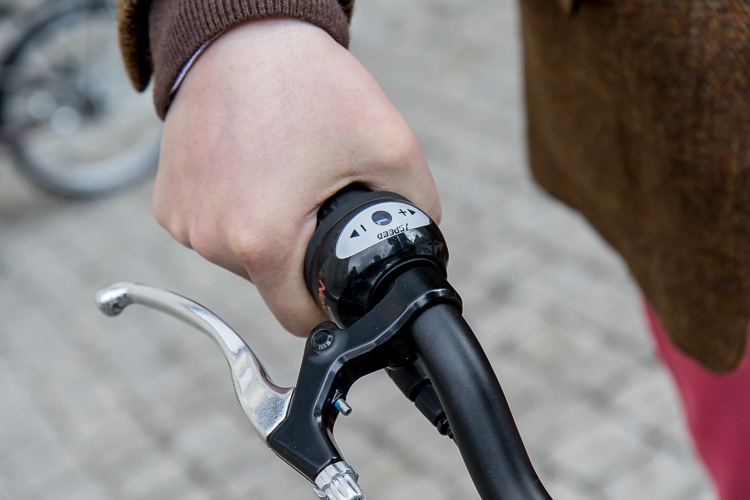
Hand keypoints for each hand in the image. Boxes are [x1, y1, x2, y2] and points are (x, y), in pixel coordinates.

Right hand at [153, 19, 440, 334]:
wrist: (246, 35)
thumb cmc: (312, 86)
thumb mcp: (391, 149)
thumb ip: (417, 213)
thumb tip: (417, 252)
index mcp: (261, 238)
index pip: (301, 318)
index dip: (329, 303)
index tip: (340, 273)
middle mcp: (211, 239)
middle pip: (273, 286)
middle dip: (301, 259)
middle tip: (316, 200)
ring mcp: (184, 221)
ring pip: (242, 261)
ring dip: (267, 234)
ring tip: (283, 176)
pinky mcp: (168, 203)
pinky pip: (214, 231)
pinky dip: (237, 214)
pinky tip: (252, 171)